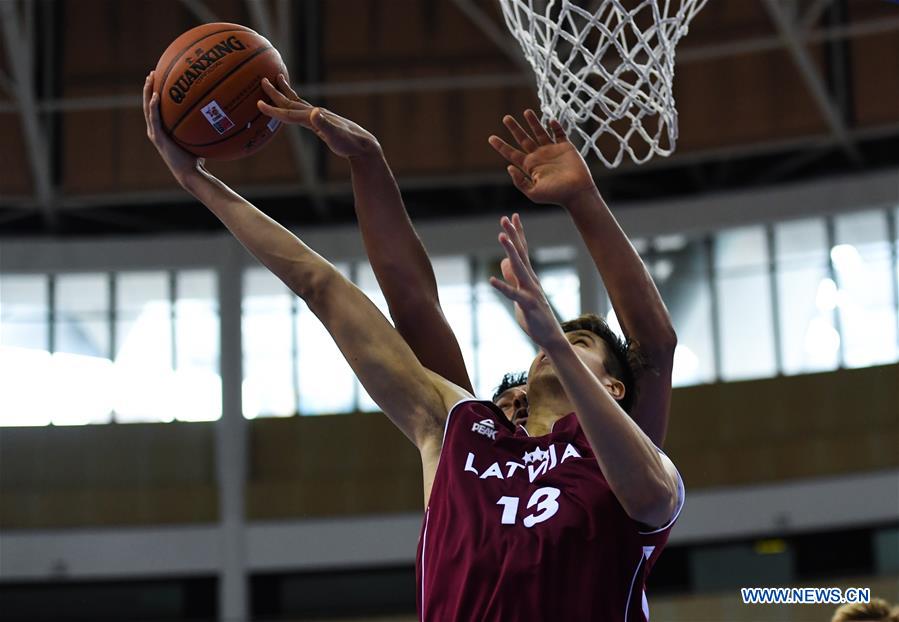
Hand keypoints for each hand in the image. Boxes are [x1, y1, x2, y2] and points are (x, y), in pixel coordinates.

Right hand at [142, 71, 204, 185]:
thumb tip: (216, 113)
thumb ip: (200, 126)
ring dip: (148, 92)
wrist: (190, 172)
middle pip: (148, 104)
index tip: (159, 78)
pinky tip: (156, 96)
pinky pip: (154, 119)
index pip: (156, 107)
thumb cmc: (196, 158)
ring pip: (148, 108)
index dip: (155, 92)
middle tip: (152, 73)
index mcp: (162, 129)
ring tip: (151, 78)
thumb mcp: (197, 137)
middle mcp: (155, 129)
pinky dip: (154, 107)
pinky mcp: (158, 138)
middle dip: (149, 87)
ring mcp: (155, 133)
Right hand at [257, 75, 380, 158]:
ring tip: (277, 80)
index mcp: (315, 117)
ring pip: (297, 103)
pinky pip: (302, 111)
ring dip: (285, 93)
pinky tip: (292, 106)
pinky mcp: (321, 122)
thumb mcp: (336, 136)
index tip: (259, 104)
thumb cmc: (349, 143)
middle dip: (276, 93)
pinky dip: (293, 106)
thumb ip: (325, 125)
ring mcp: (318, 117)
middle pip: (291, 102)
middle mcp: (315, 113)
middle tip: (262, 80)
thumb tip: (315, 112)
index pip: (290, 113)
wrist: (363, 145)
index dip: (274, 110)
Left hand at [488, 110, 595, 205]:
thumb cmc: (556, 195)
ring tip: (526, 112)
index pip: (512, 154)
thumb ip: (520, 182)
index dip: (501, 146)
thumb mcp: (533, 192)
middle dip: (514, 128)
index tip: (490, 138)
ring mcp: (552, 150)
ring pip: (539, 132)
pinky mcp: (565, 147)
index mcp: (530, 166)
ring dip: (533, 122)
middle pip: (523, 139)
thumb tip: (509, 167)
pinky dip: (555, 126)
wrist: (577, 193)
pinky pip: (559, 133)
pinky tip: (550, 121)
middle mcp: (539, 156)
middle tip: (506, 118)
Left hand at [489, 214, 565, 348]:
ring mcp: (531, 291)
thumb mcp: (519, 293)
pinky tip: (491, 280)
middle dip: (513, 236)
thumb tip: (503, 261)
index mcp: (528, 276)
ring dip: (511, 252)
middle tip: (505, 218)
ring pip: (519, 268)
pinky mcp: (528, 305)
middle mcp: (531, 280)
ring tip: (502, 237)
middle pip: (521, 254)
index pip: (522, 251)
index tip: (512, 216)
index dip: (517, 234)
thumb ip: (512, 277)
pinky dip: (503, 287)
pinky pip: (514, 294)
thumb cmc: (534, 314)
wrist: (549, 336)